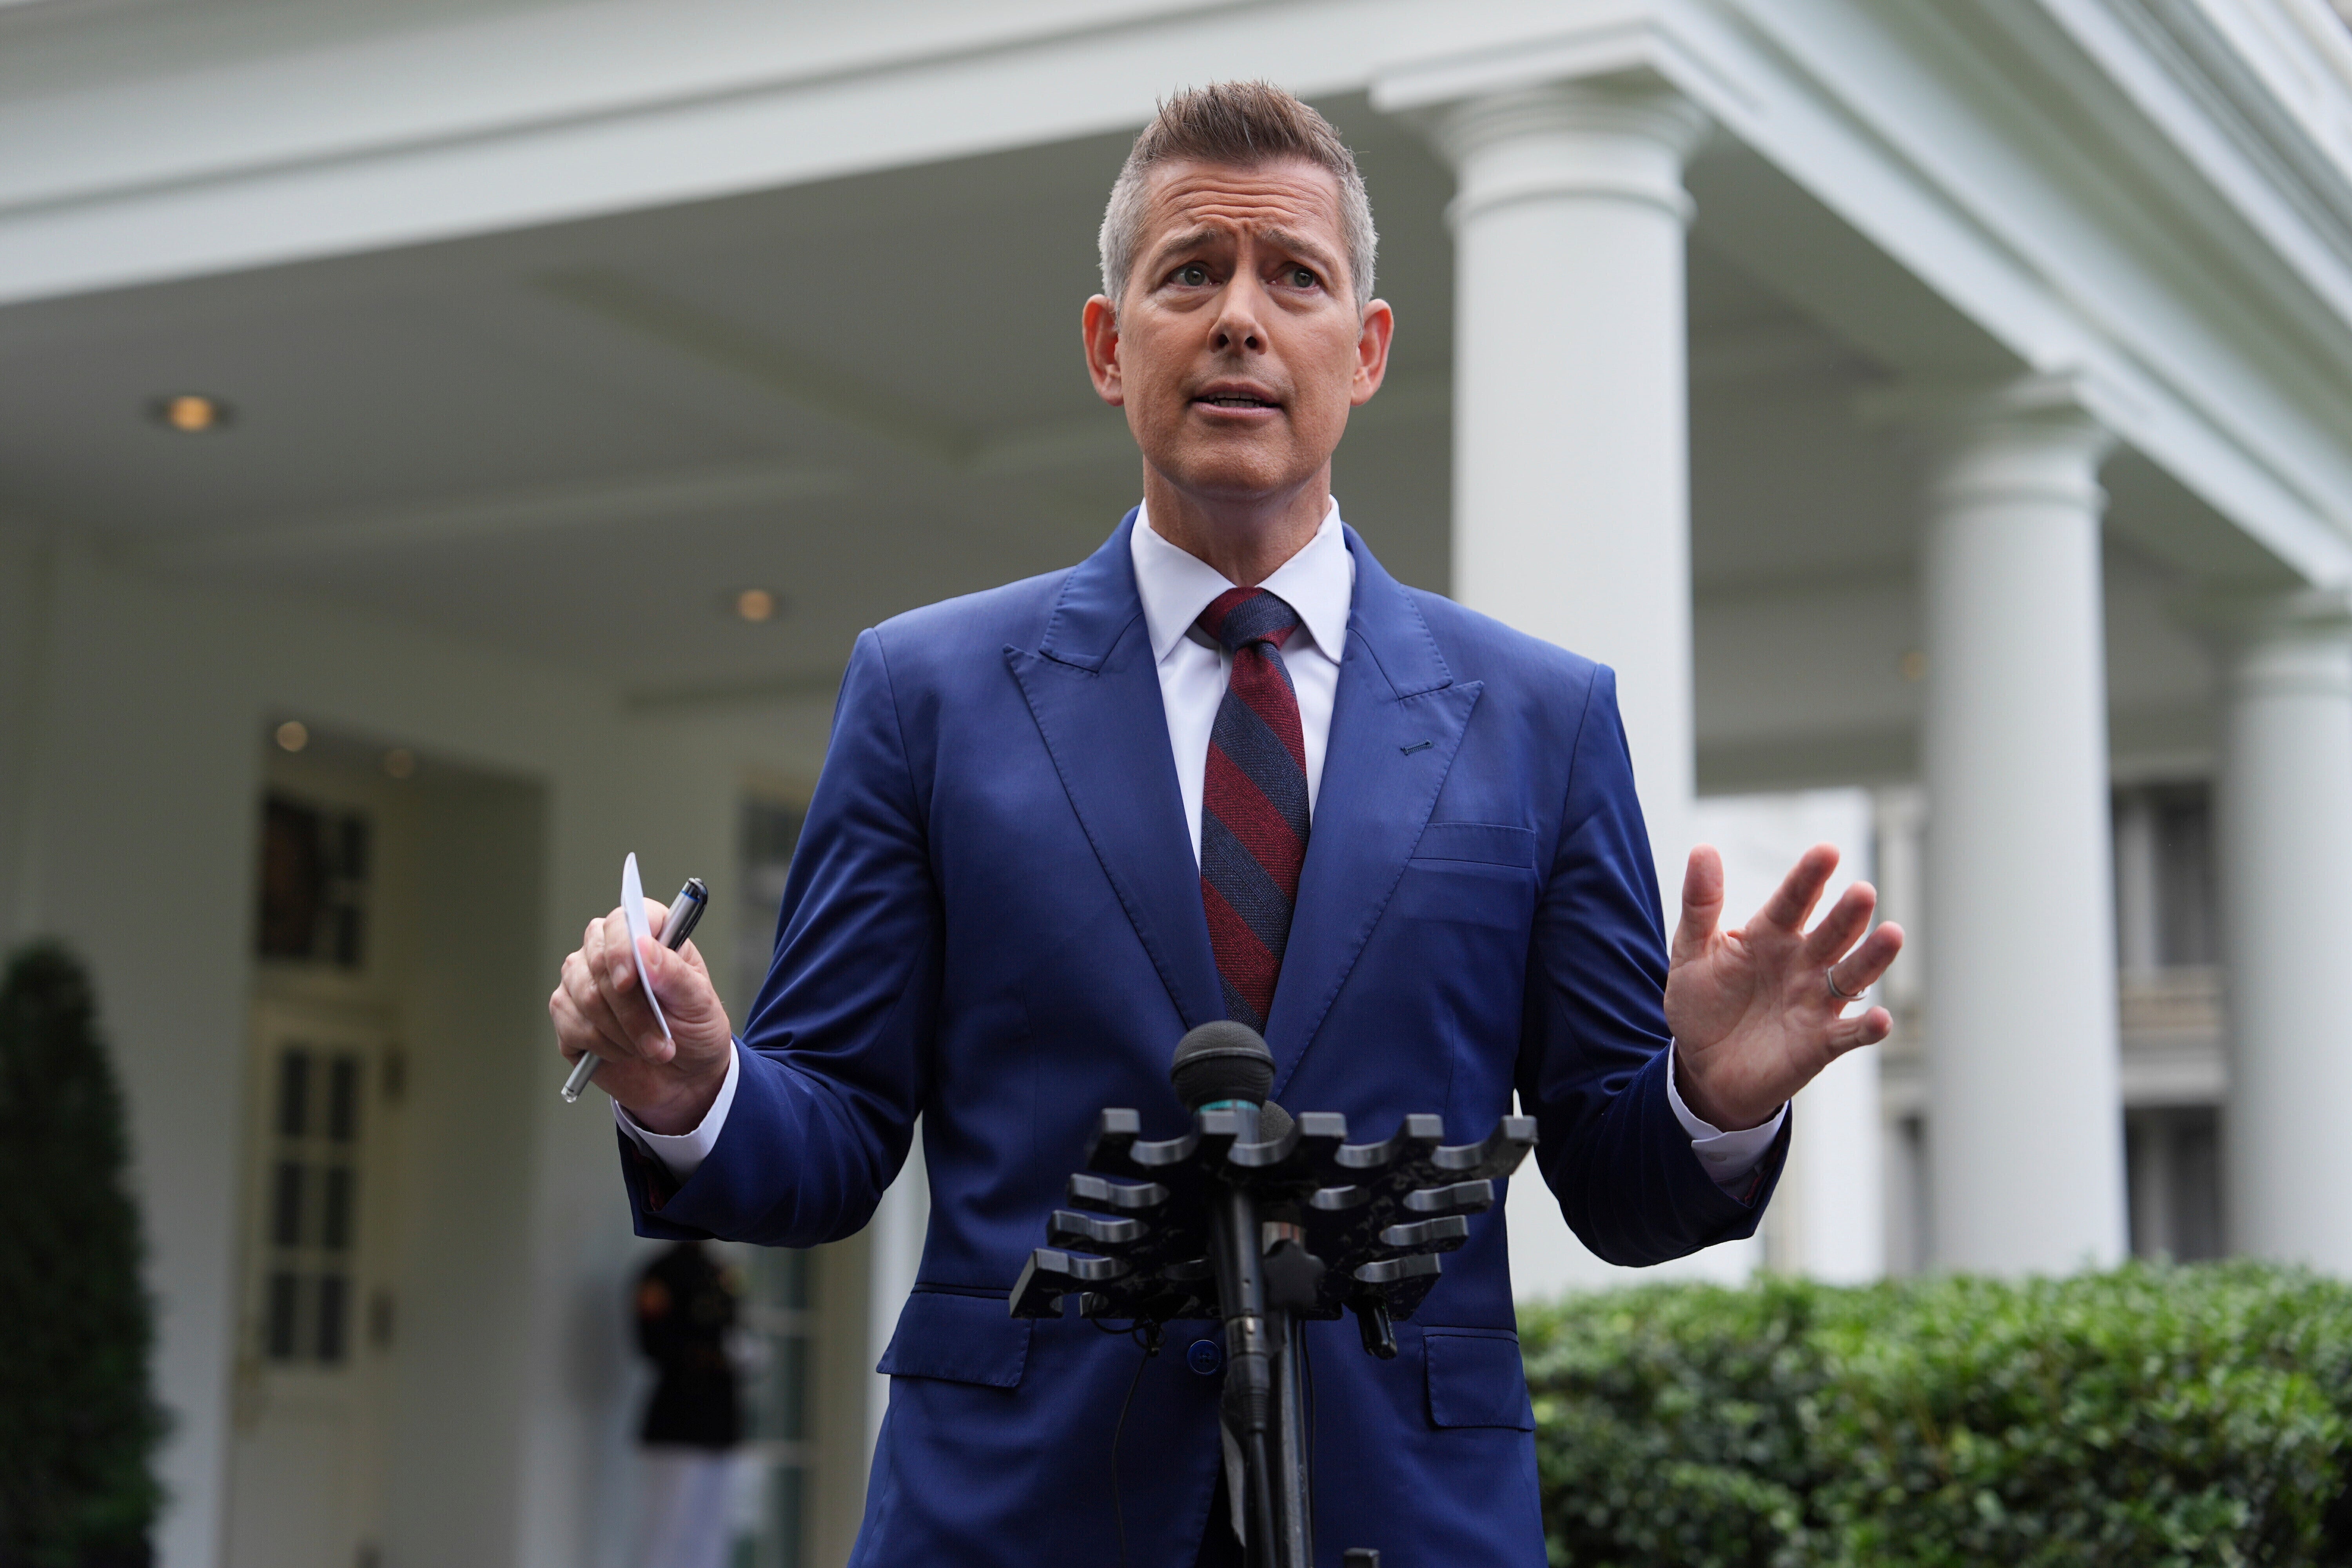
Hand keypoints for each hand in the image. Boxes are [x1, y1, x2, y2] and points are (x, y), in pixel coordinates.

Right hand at [549, 899, 734, 1133]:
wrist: (683, 1073)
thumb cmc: (694, 1026)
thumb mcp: (699, 1002)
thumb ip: (674, 973)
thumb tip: (644, 947)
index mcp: (646, 934)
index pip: (621, 922)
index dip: (621, 948)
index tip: (630, 981)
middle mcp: (607, 951)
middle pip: (598, 962)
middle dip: (632, 1010)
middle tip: (660, 1039)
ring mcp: (581, 982)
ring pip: (586, 998)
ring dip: (623, 1033)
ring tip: (651, 1049)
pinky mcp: (567, 1015)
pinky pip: (571, 1025)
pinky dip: (604, 1046)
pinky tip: (624, 1052)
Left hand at [1664, 843, 1903, 1131]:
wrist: (1703, 1067)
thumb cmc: (1702, 1004)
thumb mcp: (1691, 952)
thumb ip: (1700, 904)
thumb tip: (1703, 849)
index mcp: (1771, 935)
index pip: (1792, 901)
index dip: (1809, 878)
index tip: (1827, 852)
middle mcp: (1802, 963)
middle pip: (1831, 934)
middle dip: (1847, 914)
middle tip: (1862, 892)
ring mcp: (1815, 1002)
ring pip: (1851, 976)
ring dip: (1872, 957)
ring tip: (1892, 934)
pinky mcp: (1821, 1043)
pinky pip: (1850, 1034)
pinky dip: (1867, 1028)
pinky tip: (1881, 1019)